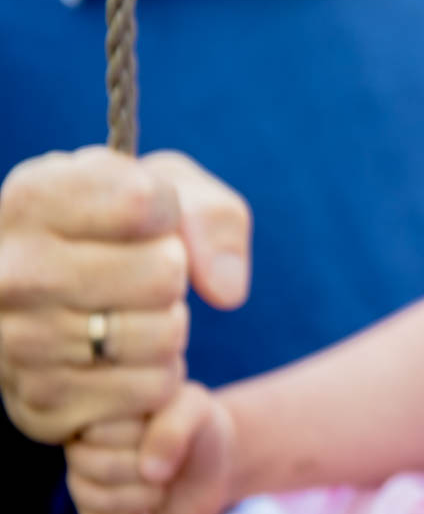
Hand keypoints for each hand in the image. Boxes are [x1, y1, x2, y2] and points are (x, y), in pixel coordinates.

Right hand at [0, 148, 250, 442]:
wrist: (64, 303)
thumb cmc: (124, 233)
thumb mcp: (172, 191)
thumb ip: (213, 216)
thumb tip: (225, 291)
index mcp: (32, 200)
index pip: (143, 202)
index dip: (168, 210)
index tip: (148, 216)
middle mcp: (12, 274)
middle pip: (163, 274)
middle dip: (173, 273)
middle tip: (140, 273)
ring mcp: (18, 346)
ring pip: (163, 337)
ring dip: (168, 327)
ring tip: (129, 314)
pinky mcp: (43, 408)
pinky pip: (153, 392)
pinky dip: (156, 375)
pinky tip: (120, 358)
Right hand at [67, 381, 235, 513]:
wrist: (206, 465)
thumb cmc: (197, 428)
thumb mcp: (196, 410)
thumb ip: (174, 427)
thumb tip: (149, 471)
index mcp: (99, 403)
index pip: (98, 422)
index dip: (143, 431)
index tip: (165, 422)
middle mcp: (81, 439)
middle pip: (89, 460)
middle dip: (141, 463)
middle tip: (166, 456)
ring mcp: (80, 474)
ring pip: (88, 494)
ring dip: (139, 493)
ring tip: (162, 479)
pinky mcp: (88, 508)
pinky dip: (132, 513)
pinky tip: (151, 499)